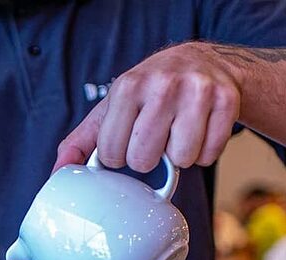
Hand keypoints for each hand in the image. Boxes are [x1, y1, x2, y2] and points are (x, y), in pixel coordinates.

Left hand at [55, 42, 241, 172]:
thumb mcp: (112, 109)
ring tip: (177, 132)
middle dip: (148, 157)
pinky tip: (199, 131)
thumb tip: (59, 171)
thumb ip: (82, 142)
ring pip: (181, 160)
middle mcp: (163, 86)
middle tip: (153, 138)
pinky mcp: (226, 102)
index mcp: (128, 87)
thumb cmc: (150, 92)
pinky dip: (204, 153)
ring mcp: (197, 92)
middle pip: (145, 160)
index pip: (113, 154)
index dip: (119, 156)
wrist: (201, 62)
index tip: (127, 141)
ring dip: (178, 156)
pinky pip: (210, 156)